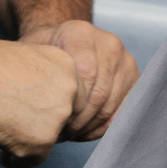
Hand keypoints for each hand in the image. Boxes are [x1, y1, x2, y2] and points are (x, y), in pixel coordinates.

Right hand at [0, 37, 77, 164]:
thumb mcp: (18, 56)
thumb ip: (37, 77)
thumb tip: (35, 97)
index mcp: (64, 64)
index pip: (72, 93)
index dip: (49, 103)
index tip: (31, 107)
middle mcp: (68, 91)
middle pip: (64, 116)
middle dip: (44, 123)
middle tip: (18, 121)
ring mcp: (56, 118)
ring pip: (49, 138)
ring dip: (28, 139)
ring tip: (0, 133)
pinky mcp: (41, 142)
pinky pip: (32, 159)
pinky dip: (15, 158)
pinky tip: (1, 153)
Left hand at [27, 17, 138, 138]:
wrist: (64, 40)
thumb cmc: (43, 49)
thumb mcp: (31, 50)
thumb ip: (33, 70)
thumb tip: (30, 110)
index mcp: (81, 32)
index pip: (84, 74)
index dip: (69, 103)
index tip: (50, 118)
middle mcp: (109, 44)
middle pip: (99, 94)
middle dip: (78, 121)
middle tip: (57, 134)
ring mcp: (126, 62)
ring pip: (111, 107)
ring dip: (88, 127)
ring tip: (67, 134)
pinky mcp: (136, 80)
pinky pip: (122, 112)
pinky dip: (102, 127)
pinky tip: (83, 132)